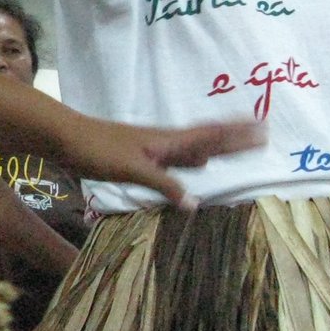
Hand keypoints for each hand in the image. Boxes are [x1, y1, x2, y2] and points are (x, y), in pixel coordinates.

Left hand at [59, 114, 264, 208]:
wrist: (66, 138)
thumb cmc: (98, 150)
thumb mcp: (132, 170)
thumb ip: (165, 186)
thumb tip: (196, 204)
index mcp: (168, 141)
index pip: (211, 136)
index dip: (237, 133)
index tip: (262, 127)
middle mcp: (166, 142)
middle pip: (209, 138)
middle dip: (235, 138)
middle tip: (263, 134)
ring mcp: (154, 149)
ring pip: (195, 147)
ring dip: (218, 146)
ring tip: (238, 147)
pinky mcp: (142, 157)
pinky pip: (179, 158)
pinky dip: (194, 160)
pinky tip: (198, 163)